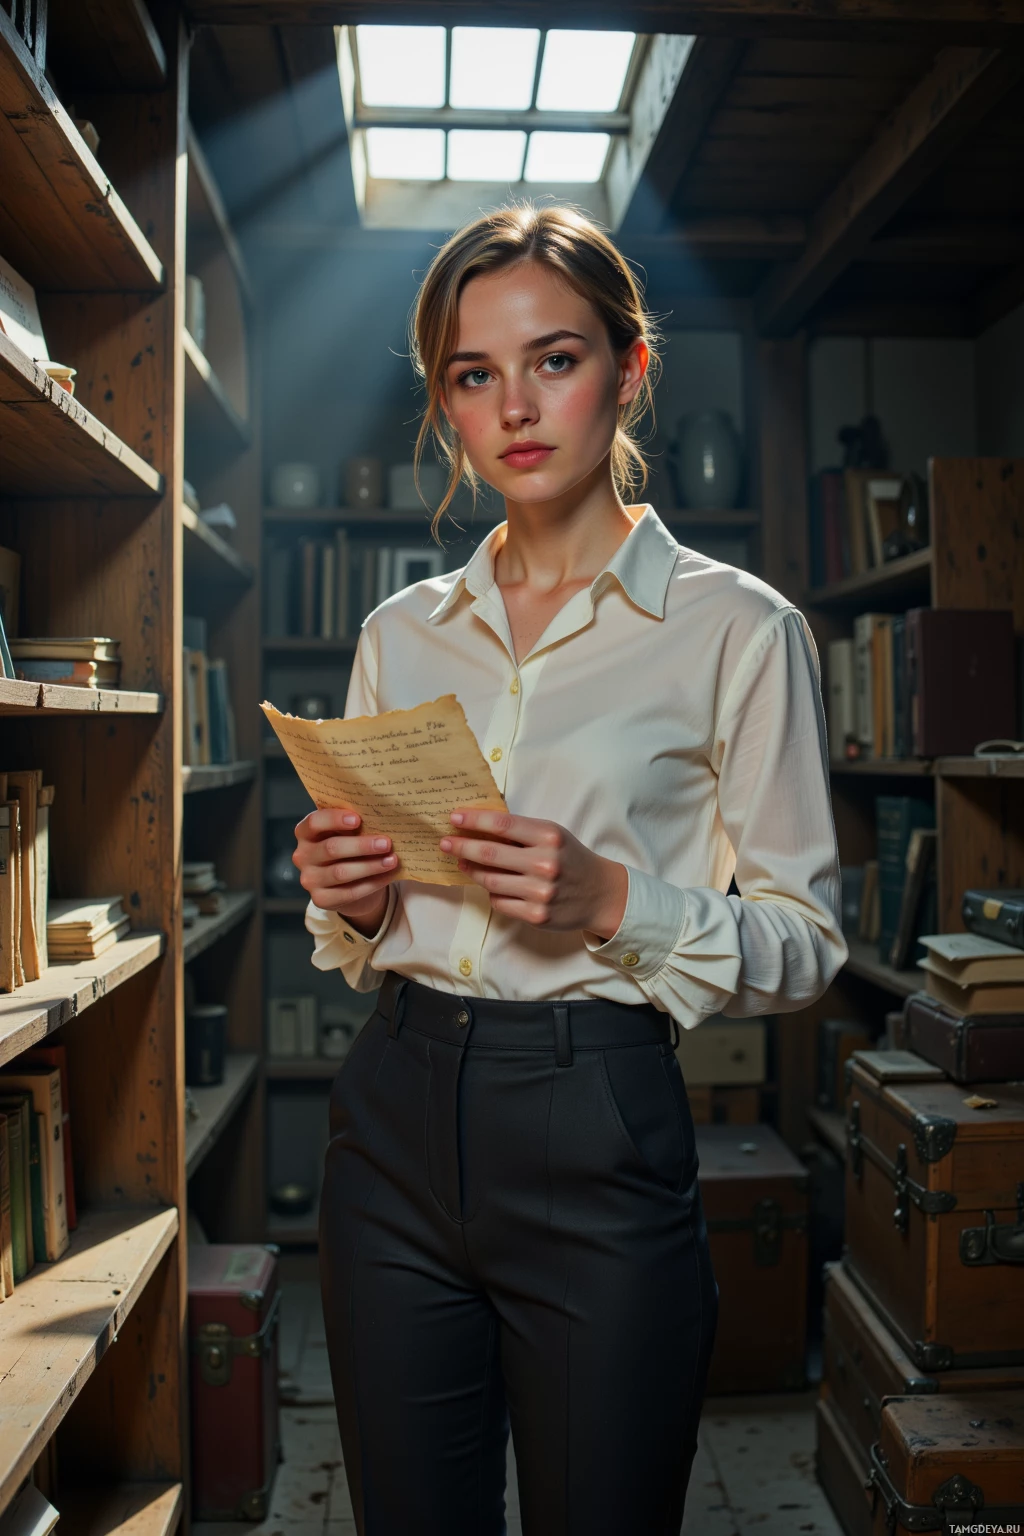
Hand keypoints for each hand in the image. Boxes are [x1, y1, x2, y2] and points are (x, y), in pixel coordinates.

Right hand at [293, 809, 397, 933]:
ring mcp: (309, 879)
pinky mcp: (320, 899)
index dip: (334, 819)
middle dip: (361, 846)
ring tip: (392, 860)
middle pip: (331, 848)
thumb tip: (382, 819)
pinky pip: (349, 892)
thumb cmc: (349, 848)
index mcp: (306, 832)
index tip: (358, 819)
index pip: (314, 822)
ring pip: (341, 872)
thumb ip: (356, 824)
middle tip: (386, 843)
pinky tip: (389, 875)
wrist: (350, 882)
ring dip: (370, 866)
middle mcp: (302, 855)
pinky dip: (372, 883)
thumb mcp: (348, 833)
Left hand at [440, 809, 627, 937]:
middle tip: (444, 843)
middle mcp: (544, 864)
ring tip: (462, 863)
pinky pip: (500, 902)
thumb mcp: (552, 836)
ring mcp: (540, 892)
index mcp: (548, 837)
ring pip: (490, 881)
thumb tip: (477, 828)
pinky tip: (491, 885)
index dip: (473, 820)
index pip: (501, 825)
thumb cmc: (570, 858)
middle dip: (461, 847)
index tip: (454, 817)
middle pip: (489, 853)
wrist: (600, 893)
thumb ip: (521, 832)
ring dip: (471, 871)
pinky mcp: (536, 915)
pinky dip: (492, 893)